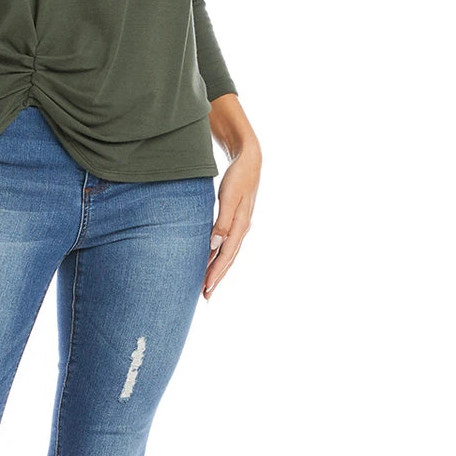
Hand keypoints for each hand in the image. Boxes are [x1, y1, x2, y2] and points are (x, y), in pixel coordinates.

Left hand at [203, 142, 260, 299]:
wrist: (250, 161)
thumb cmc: (237, 177)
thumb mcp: (229, 197)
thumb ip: (222, 221)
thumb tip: (215, 245)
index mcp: (241, 225)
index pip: (226, 255)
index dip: (215, 272)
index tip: (206, 288)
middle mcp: (242, 229)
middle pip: (228, 258)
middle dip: (217, 277)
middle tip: (205, 295)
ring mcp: (240, 225)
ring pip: (228, 252)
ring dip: (217, 268)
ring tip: (206, 283)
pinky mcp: (236, 219)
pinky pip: (227, 242)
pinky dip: (219, 253)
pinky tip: (210, 258)